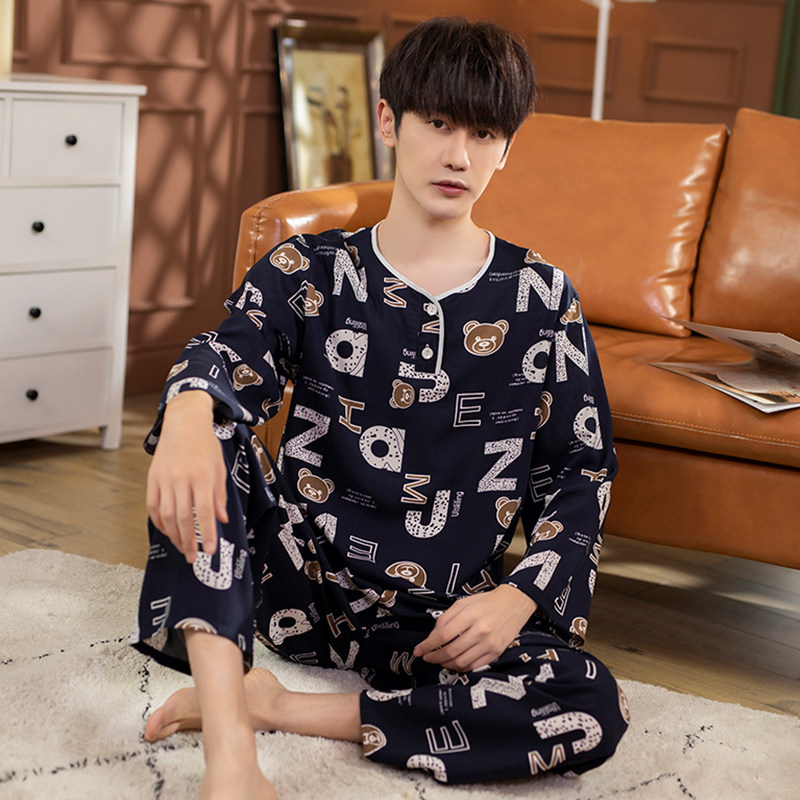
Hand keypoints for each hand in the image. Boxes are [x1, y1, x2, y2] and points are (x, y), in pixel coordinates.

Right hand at [145, 391, 228, 562]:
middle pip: (184, 518)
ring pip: (167, 516)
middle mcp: (182, 479)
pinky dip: (160, 522)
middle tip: (193, 557)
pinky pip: (153, 507)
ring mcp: (165, 479)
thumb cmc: (205, 445)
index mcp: (203, 476)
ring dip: (174, 536)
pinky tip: (168, 531)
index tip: (209, 551)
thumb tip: (221, 519)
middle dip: (189, 542)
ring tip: (183, 548)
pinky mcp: (152, 478)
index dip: (207, 534)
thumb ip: (219, 495)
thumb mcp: (220, 468)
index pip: (205, 512)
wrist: (184, 422)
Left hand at [414, 584, 537, 672]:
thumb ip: (446, 618)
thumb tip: (432, 636)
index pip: (443, 635)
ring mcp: (489, 644)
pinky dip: (461, 668)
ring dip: (446, 664)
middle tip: (426, 657)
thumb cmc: (487, 602)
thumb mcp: (463, 602)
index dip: (427, 645)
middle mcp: (480, 631)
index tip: (418, 650)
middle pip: (450, 652)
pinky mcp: (496, 653)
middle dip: (434, 657)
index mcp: (470, 615)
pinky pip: (474, 666)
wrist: (514, 604)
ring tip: (439, 660)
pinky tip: (454, 663)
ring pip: (461, 662)